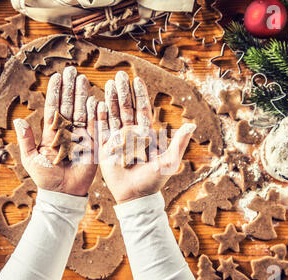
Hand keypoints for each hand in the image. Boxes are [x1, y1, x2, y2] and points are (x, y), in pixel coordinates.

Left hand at [14, 66, 97, 195]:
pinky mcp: (92, 144)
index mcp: (51, 132)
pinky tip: (96, 99)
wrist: (63, 192)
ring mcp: (80, 136)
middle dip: (70, 88)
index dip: (55, 92)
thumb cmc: (45, 177)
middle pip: (68, 105)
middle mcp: (66, 131)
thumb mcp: (31, 158)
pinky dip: (95, 113)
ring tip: (83, 79)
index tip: (57, 76)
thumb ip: (26, 140)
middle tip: (72, 71)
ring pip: (81, 111)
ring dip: (82, 95)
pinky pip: (94, 126)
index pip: (53, 108)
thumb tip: (18, 120)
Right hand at [98, 71, 196, 203]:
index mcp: (145, 135)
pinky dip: (98, 116)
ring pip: (112, 115)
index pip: (141, 110)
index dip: (139, 95)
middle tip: (118, 75)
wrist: (135, 195)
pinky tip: (95, 102)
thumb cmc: (154, 180)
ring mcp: (116, 141)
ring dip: (110, 99)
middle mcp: (130, 135)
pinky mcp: (104, 149)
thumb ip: (179, 143)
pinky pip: (100, 129)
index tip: (136, 80)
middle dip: (122, 92)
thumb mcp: (169, 161)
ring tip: (107, 84)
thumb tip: (192, 125)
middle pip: (125, 109)